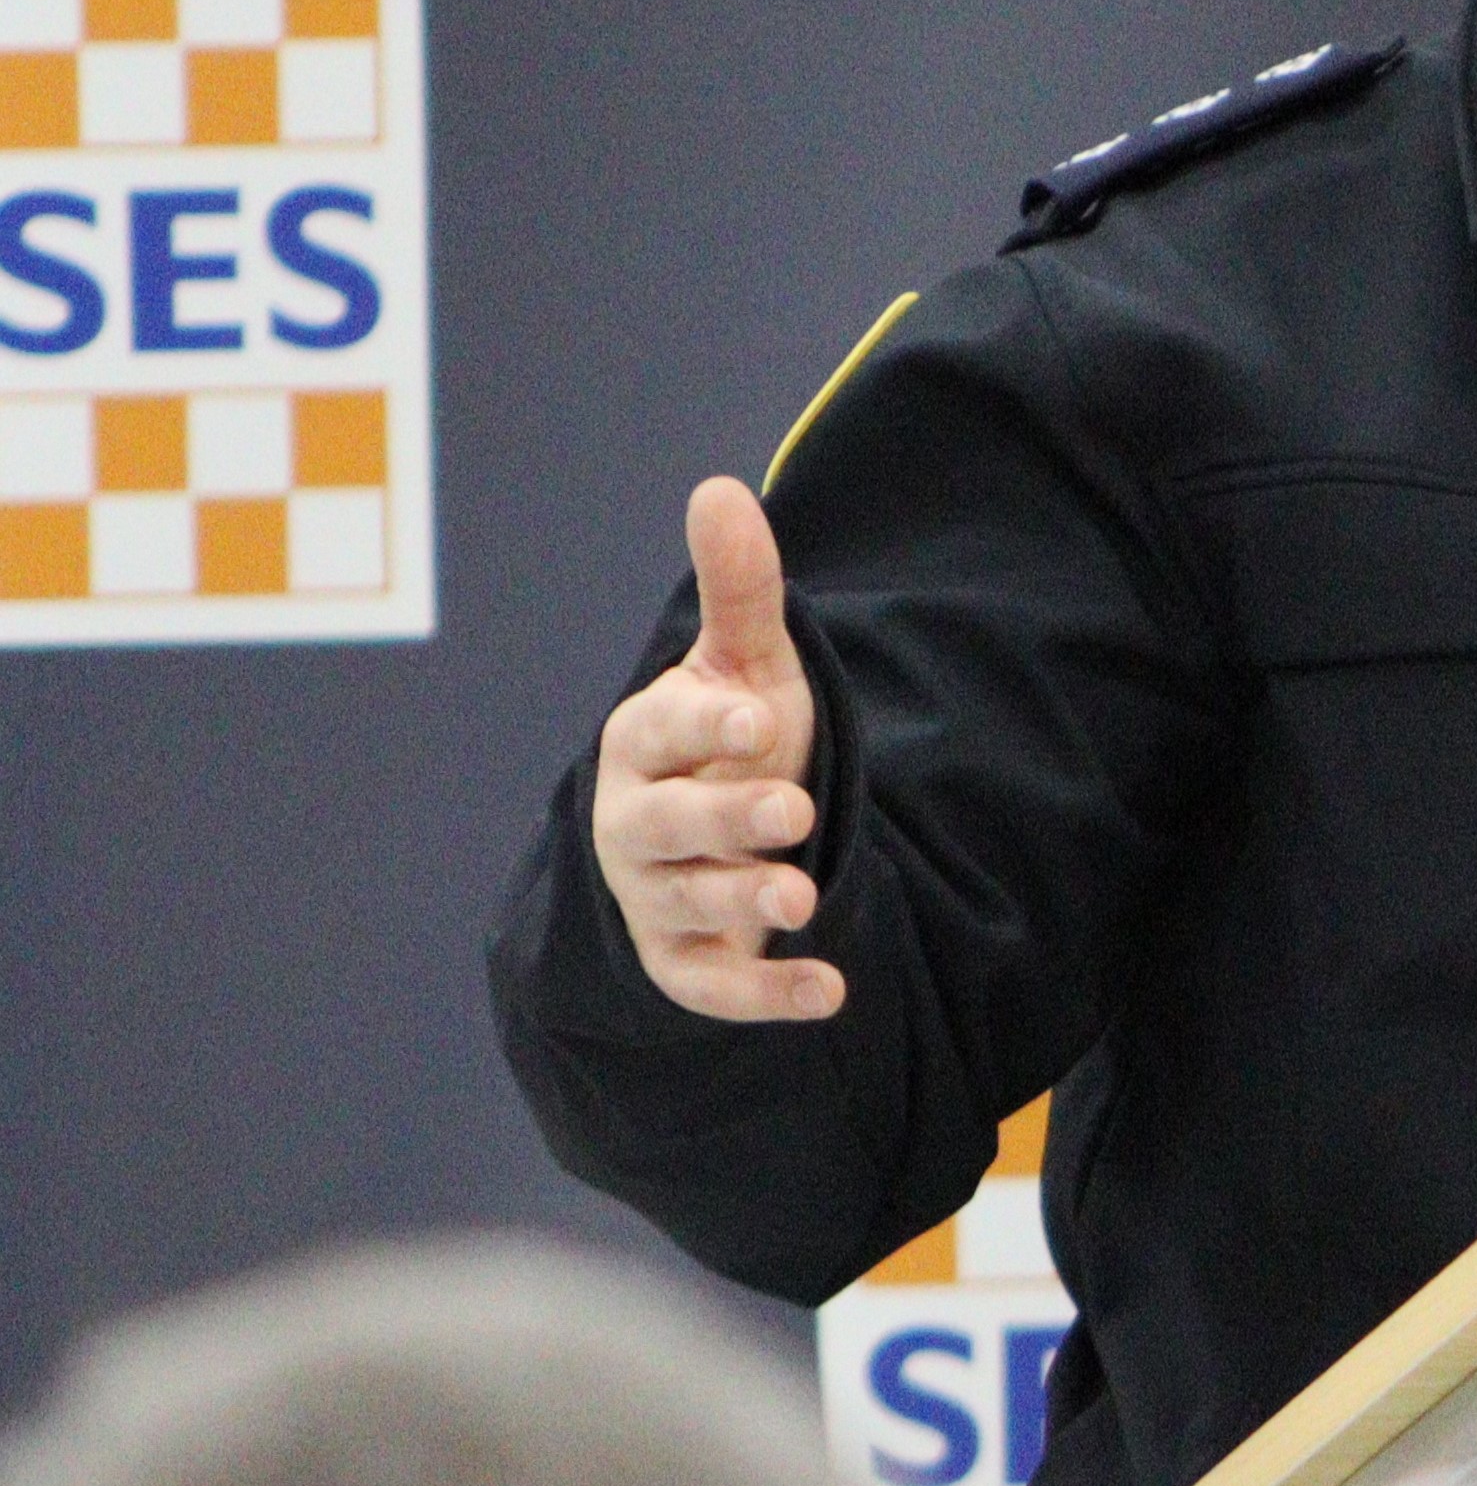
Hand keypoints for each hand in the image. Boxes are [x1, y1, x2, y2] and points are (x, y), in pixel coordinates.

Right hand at [591, 475, 842, 1022]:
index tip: (758, 718)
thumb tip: (720, 488)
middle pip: (668, 825)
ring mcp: (655, 895)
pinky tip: (830, 993)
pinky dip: (766, 997)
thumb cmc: (734, 740)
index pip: (663, 731)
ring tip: (801, 900)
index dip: (706, 727)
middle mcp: (636, 822)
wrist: (725, 836)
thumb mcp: (748, 665)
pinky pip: (712, 987)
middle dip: (726, 820)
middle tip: (792, 813)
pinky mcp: (683, 961)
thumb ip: (739, 590)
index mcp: (644, 743)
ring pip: (686, 903)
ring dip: (742, 903)